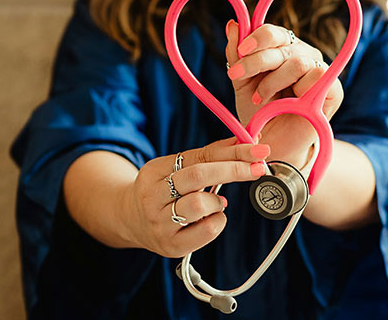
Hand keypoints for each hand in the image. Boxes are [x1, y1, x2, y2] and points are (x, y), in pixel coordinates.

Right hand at [121, 137, 270, 257]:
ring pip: (199, 205)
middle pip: (197, 176)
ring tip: (216, 202)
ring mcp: (159, 223)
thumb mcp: (176, 168)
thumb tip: (246, 141)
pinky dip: (218, 221)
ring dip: (218, 201)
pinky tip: (212, 218)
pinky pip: (206, 231)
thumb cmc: (163, 191)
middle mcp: (152, 197)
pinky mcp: (171, 246)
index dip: (232, 152)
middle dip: (234, 170)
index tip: (258, 150)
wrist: (129, 221)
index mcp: (154, 171)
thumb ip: (209, 156)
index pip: (198, 156)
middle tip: (259, 168)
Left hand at [224, 20, 343, 167]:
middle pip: (283, 45)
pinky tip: (287, 104)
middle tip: (237, 76)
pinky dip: (298, 90)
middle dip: (256, 61)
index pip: (274, 32)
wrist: (272, 144)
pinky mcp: (334, 89)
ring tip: (260, 99)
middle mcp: (303, 55)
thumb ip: (236, 54)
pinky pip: (318, 77)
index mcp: (283, 49)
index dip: (257, 38)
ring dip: (273, 81)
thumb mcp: (242, 83)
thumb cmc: (260, 112)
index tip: (240, 52)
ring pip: (298, 62)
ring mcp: (319, 70)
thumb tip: (233, 24)